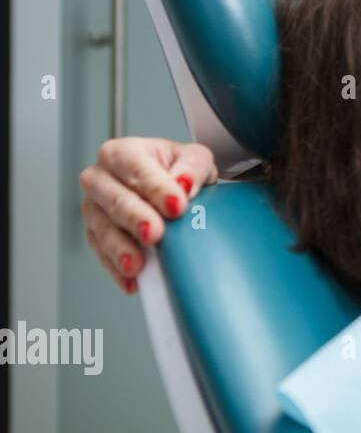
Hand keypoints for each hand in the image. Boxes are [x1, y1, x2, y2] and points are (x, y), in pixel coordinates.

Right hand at [79, 138, 216, 293]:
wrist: (169, 187)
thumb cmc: (177, 169)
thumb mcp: (194, 159)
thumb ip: (193, 167)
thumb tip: (185, 183)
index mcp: (122, 153)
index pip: (137, 169)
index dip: (157, 188)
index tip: (177, 206)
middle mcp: (101, 179)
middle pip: (115, 199)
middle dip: (135, 218)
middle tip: (155, 233)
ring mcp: (94, 208)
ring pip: (103, 229)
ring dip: (120, 248)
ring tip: (137, 264)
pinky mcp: (95, 235)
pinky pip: (102, 253)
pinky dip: (117, 268)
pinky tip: (132, 279)